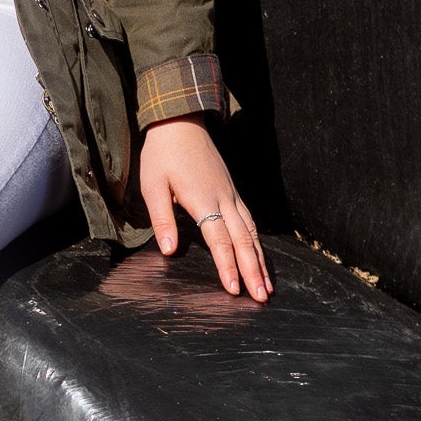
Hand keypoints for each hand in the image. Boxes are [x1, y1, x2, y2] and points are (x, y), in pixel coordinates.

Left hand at [139, 117, 270, 301]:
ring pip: (251, 233)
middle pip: (243, 241)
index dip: (227, 266)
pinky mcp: (232, 191)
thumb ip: (162, 218)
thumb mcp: (153, 185)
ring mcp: (232, 195)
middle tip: (262, 298)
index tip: (235, 290)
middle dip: (254, 271)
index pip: (219, 240)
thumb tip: (169, 250)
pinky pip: (250, 221)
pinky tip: (260, 256)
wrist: (180, 123)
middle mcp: (224, 199)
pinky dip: (257, 242)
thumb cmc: (162, 155)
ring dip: (260, 261)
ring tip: (267, 286)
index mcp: (203, 200)